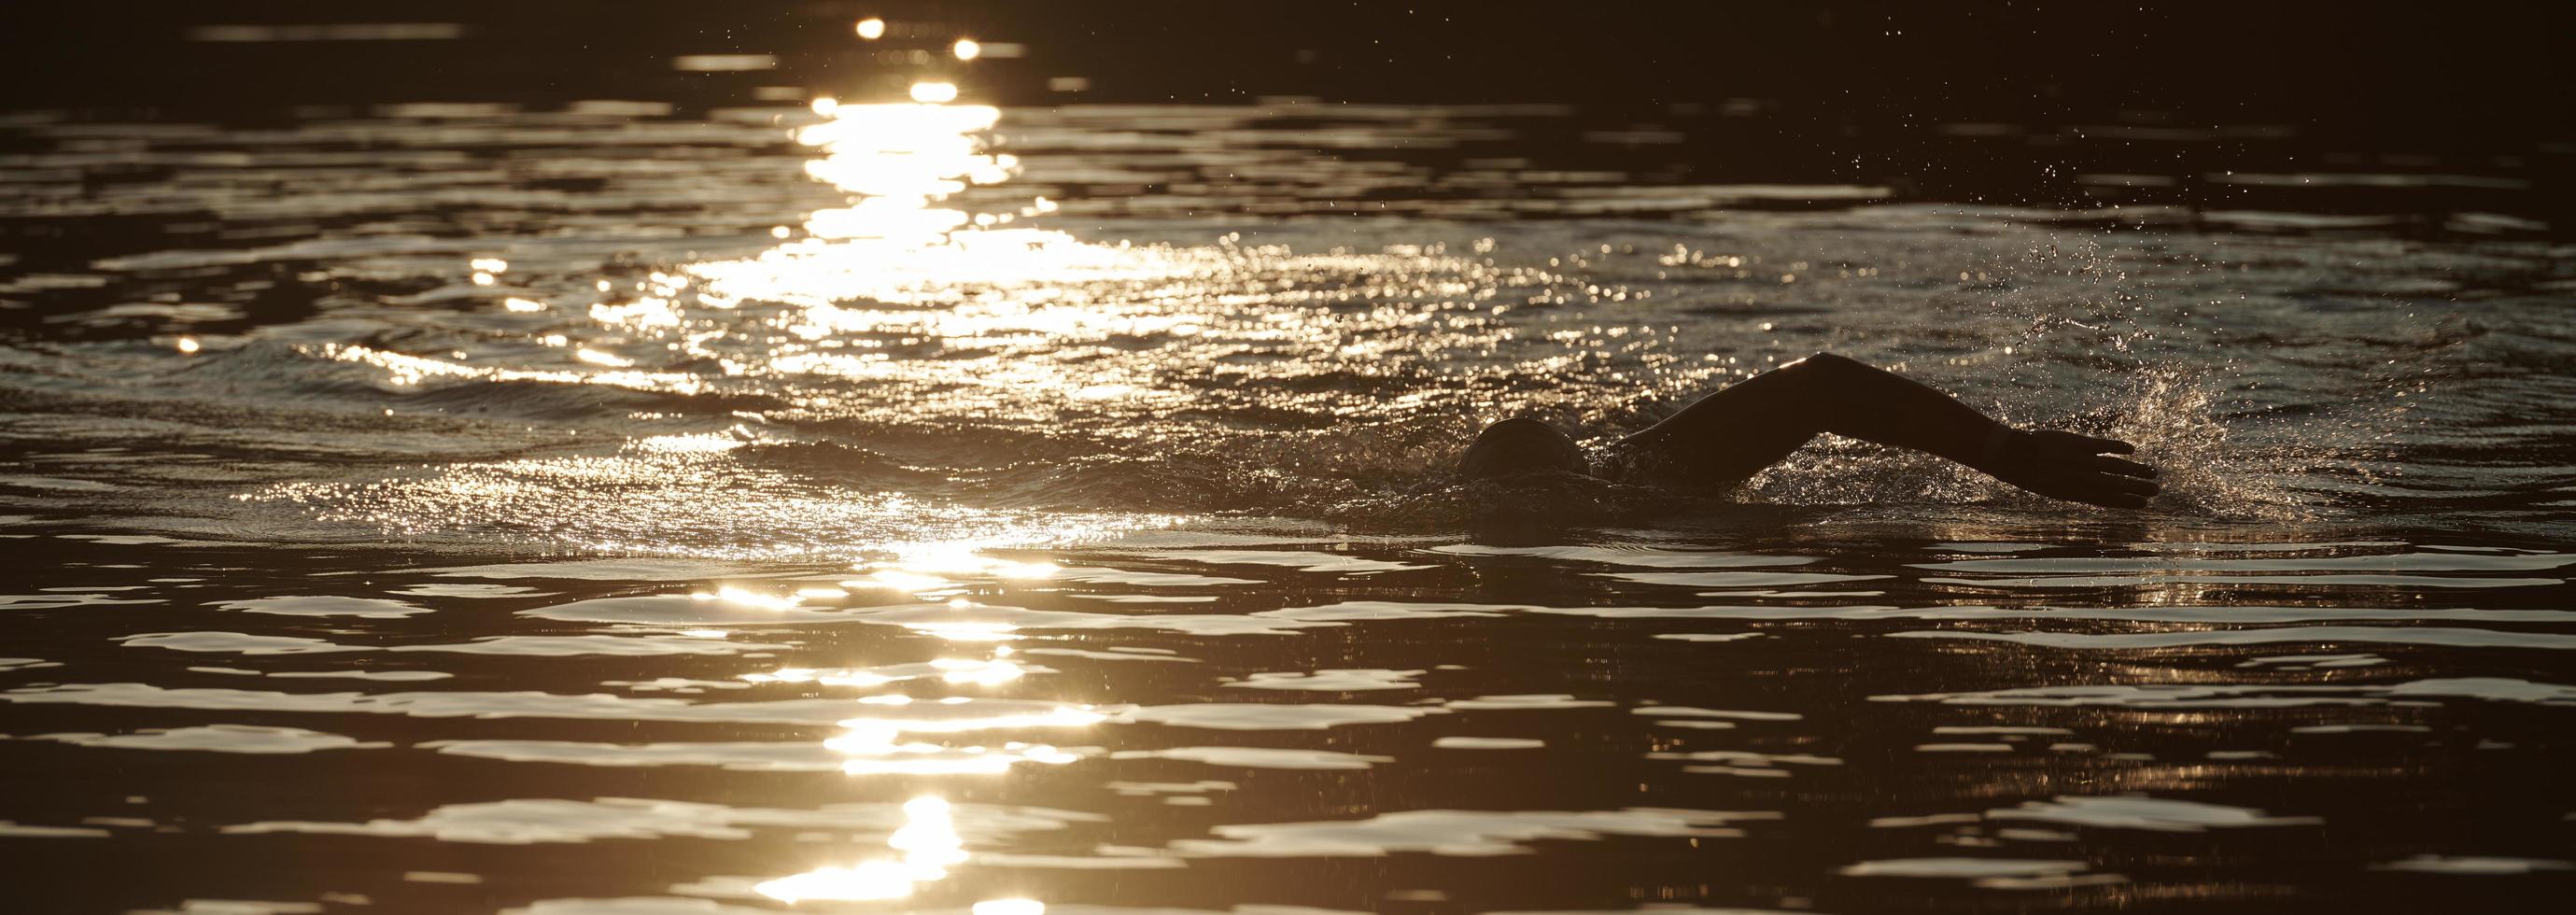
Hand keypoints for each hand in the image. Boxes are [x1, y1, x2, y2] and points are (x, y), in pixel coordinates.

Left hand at [1984, 429, 2158, 508]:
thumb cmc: (2031, 474)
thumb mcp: (2053, 489)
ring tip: (2151, 472)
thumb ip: (2075, 490)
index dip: (2128, 502)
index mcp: (2077, 493)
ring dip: (2136, 470)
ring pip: (2117, 467)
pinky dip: (2120, 447)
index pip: (2109, 500)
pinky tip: (2132, 450)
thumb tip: (2091, 492)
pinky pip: (2105, 445)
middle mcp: (2084, 479)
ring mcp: (2083, 461)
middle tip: (2157, 490)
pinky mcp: (2080, 443)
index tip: (2144, 504)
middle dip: (2139, 488)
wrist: (2016, 457)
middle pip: (2118, 485)